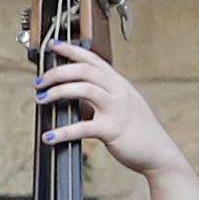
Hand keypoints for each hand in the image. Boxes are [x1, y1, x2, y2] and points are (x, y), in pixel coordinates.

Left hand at [34, 43, 185, 180]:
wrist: (159, 153)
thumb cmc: (138, 130)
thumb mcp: (123, 105)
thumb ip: (103, 95)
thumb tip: (75, 92)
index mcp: (119, 84)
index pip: (93, 60)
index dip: (72, 51)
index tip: (53, 45)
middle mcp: (119, 92)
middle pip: (85, 70)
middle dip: (58, 72)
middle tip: (39, 82)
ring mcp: (117, 110)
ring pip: (85, 89)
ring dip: (58, 91)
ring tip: (41, 99)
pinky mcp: (113, 130)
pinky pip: (84, 127)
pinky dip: (63, 132)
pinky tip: (49, 137)